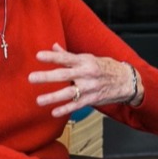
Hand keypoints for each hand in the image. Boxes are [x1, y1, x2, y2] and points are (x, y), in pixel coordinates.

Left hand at [29, 42, 143, 117]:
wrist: (126, 80)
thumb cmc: (106, 67)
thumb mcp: (89, 58)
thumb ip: (70, 55)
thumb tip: (54, 46)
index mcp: (85, 61)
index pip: (66, 58)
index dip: (52, 57)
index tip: (38, 56)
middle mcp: (87, 74)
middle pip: (64, 75)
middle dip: (47, 77)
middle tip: (32, 78)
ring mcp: (90, 87)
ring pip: (69, 93)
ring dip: (53, 97)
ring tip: (39, 100)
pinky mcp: (92, 99)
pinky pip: (77, 105)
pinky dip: (65, 109)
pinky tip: (54, 112)